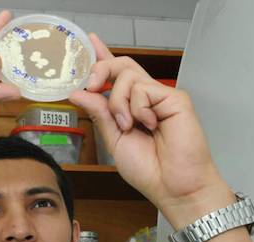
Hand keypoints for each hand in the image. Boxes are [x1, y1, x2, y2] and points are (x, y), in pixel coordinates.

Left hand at [69, 34, 233, 227]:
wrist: (172, 186)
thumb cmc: (150, 170)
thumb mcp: (114, 140)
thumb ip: (99, 113)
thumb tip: (79, 92)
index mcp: (132, 107)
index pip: (116, 75)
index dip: (103, 57)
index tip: (89, 42)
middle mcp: (147, 98)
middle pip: (122, 65)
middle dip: (100, 70)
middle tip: (91, 87)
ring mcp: (161, 96)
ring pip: (128, 75)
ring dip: (118, 101)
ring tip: (128, 126)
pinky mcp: (175, 98)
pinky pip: (144, 88)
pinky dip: (138, 108)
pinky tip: (150, 126)